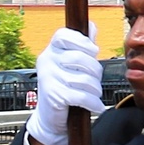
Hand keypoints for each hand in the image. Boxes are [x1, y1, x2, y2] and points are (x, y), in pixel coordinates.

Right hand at [28, 26, 102, 144]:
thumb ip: (82, 46)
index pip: (64, 35)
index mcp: (51, 50)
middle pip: (80, 58)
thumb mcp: (70, 65)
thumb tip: (92, 27)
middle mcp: (47, 61)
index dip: (82, 41)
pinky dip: (93, 103)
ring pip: (84, 79)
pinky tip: (96, 106)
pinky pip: (82, 96)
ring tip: (94, 94)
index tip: (93, 51)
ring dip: (95, 89)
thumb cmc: (63, 88)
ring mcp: (49, 78)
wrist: (50, 118)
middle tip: (96, 80)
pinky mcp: (54, 95)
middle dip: (95, 71)